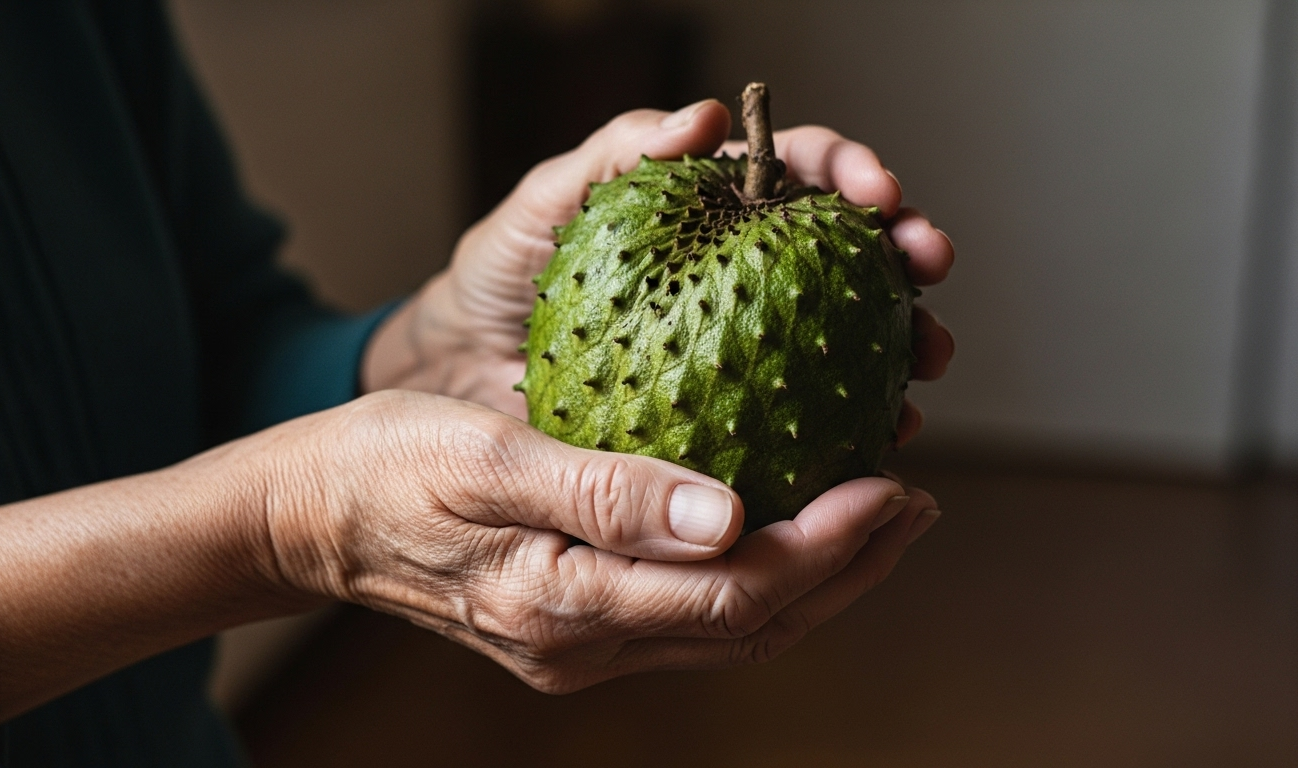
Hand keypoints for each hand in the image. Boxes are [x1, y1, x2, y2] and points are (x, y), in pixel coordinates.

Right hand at [256, 390, 938, 691]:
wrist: (311, 517)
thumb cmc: (384, 467)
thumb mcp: (486, 459)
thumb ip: (604, 491)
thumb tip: (728, 514)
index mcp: (565, 603)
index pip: (733, 592)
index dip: (825, 545)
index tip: (891, 482)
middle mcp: (583, 646)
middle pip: (752, 625)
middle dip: (848, 569)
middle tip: (916, 500)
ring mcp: (579, 648)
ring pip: (730, 629)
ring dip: (814, 578)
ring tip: (878, 515)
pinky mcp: (573, 628)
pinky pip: (692, 615)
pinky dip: (756, 577)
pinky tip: (780, 527)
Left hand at [362, 100, 954, 443]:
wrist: (457, 373)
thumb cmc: (498, 275)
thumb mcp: (544, 204)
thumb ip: (617, 156)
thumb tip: (705, 117)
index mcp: (707, 210)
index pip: (797, 174)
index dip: (849, 172)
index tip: (877, 191)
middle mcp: (737, 273)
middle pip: (844, 253)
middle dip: (904, 252)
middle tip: (928, 265)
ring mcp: (739, 345)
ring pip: (843, 336)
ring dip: (899, 342)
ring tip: (923, 361)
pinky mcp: (727, 416)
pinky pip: (801, 417)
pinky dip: (849, 424)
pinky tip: (881, 436)